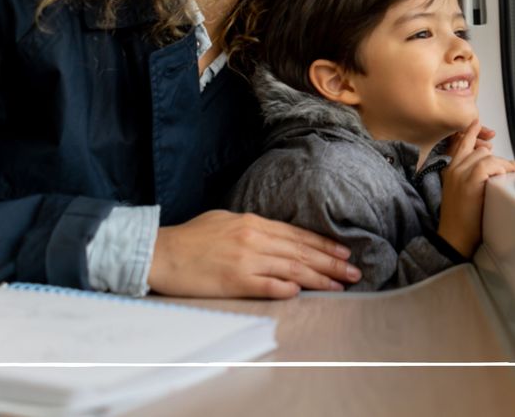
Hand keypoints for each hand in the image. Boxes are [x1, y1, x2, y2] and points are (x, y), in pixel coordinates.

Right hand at [148, 210, 361, 298]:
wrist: (159, 253)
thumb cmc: (191, 238)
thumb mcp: (225, 220)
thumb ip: (253, 226)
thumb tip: (276, 235)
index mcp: (253, 223)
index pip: (298, 235)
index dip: (324, 244)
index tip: (345, 253)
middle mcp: (254, 239)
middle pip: (302, 252)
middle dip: (332, 262)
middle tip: (355, 272)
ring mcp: (246, 260)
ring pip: (293, 269)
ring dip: (320, 278)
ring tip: (340, 285)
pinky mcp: (234, 281)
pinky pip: (269, 286)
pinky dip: (288, 289)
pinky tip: (304, 294)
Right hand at [437, 120, 514, 257]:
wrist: (454, 238)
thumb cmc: (461, 220)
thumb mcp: (460, 194)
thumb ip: (470, 179)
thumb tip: (492, 170)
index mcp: (450, 170)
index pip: (461, 144)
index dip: (471, 133)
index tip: (477, 122)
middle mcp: (454, 168)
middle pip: (480, 150)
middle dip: (498, 157)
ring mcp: (461, 173)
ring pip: (486, 156)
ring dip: (503, 164)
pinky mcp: (470, 181)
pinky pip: (489, 165)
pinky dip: (501, 169)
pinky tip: (506, 177)